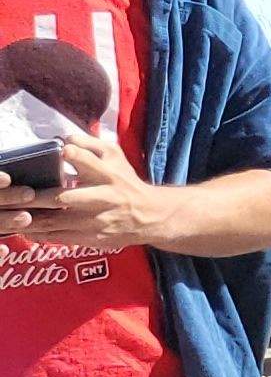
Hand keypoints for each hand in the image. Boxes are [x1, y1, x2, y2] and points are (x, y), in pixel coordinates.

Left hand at [0, 123, 169, 249]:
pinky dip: (40, 234)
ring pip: (57, 222)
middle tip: (17, 194)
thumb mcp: (115, 157)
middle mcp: (104, 198)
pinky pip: (60, 237)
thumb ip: (90, 144)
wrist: (150, 216)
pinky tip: (25, 228)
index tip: (63, 151)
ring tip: (11, 214)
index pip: (90, 162)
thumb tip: (63, 138)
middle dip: (39, 197)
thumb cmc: (125, 182)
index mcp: (109, 175)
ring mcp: (97, 221)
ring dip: (31, 219)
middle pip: (66, 198)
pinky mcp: (93, 238)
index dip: (76, 155)